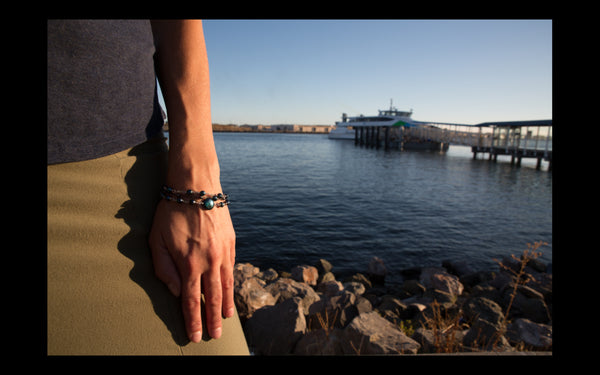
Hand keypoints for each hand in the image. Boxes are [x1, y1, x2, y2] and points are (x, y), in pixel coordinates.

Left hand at [149, 198, 235, 341]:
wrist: (196, 186)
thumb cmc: (171, 212)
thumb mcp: (157, 240)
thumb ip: (164, 268)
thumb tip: (177, 290)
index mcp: (189, 263)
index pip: (192, 300)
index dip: (194, 321)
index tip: (196, 337)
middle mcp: (210, 261)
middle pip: (213, 297)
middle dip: (213, 319)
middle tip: (215, 336)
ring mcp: (223, 252)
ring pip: (227, 284)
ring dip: (227, 304)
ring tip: (226, 318)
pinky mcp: (232, 242)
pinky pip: (232, 268)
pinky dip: (232, 283)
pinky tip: (230, 290)